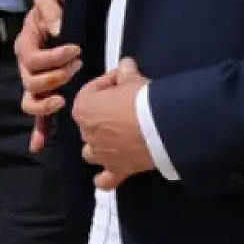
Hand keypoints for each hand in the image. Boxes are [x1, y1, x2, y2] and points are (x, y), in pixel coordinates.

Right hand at [16, 0, 80, 152]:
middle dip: (55, 76)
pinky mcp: (47, 93)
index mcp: (25, 45)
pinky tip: (39, 146)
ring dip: (47, 103)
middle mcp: (26, 67)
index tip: (75, 49)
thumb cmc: (55, 9)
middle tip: (77, 66)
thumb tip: (58, 29)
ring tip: (64, 99)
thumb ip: (50, 7)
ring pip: (31, 100)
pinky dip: (38, 131)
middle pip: (31, 81)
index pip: (32, 58)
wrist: (61, 16)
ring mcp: (35, 82)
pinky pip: (38, 115)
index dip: (53, 57)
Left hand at [74, 58, 155, 189]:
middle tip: (127, 108)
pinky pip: (105, 180)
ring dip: (99, 146)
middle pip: (90, 122)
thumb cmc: (142, 100)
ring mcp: (100, 153)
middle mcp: (86, 132)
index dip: (108, 84)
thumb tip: (126, 63)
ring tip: (115, 140)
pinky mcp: (116, 169)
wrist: (160, 127)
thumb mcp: (133, 80)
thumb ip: (125, 72)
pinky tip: (107, 178)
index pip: (91, 92)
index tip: (123, 80)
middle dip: (104, 115)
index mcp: (83, 107)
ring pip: (91, 151)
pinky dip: (104, 180)